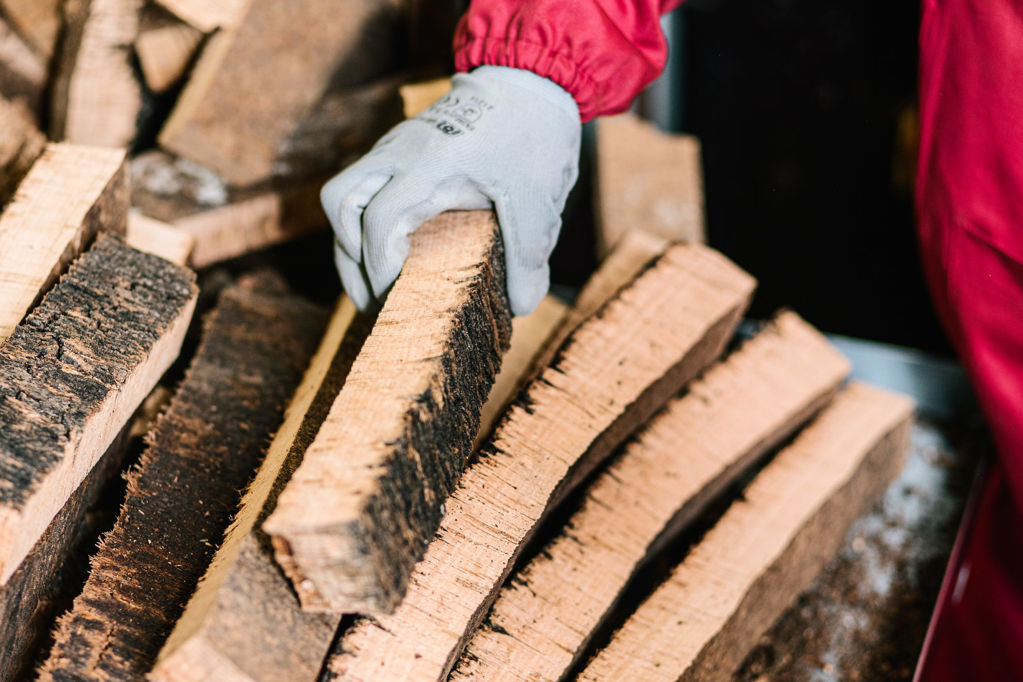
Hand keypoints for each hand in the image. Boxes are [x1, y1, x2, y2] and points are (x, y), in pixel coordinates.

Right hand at [320, 66, 580, 315]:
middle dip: (351, 260)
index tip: (397, 296)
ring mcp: (393, 148)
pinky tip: (392, 255)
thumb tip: (521, 304)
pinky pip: (361, 189)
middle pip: (340, 203)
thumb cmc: (532, 137)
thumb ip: (529, 254)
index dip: (380, 265)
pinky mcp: (397, 152)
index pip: (380, 217)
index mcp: (431, 163)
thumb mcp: (539, 199)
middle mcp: (400, 152)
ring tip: (374, 285)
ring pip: (341, 194)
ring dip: (349, 243)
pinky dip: (364, 226)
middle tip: (378, 302)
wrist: (529, 80)